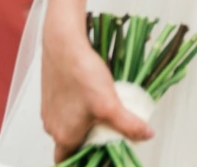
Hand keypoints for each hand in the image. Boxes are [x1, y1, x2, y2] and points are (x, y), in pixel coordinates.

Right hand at [40, 11, 150, 157]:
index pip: (70, 162)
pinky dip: (79, 109)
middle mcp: (53, 126)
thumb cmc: (81, 73)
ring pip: (69, 126)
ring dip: (85, 124)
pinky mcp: (52, 95)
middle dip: (90, 141)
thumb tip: (146, 135)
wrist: (63, 42)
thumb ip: (128, 125)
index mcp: (64, 136)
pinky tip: (93, 97)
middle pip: (72, 145)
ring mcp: (50, 110)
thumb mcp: (109, 104)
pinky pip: (66, 110)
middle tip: (109, 134)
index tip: (102, 155)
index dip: (87, 161)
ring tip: (104, 114)